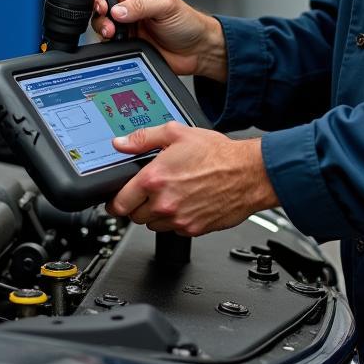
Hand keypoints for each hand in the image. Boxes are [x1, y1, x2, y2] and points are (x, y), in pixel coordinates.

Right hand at [91, 0, 226, 80]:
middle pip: (100, 1)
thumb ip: (141, 6)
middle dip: (98, 9)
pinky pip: (108, 41)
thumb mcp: (167, 6)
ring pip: (101, 22)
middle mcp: (128, 4)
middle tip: (107, 17)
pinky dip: (107, 42)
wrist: (197, 50)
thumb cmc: (188, 22)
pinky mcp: (126, 41)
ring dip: (102, 27)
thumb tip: (118, 10)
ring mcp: (126, 24)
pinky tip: (117, 41)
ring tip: (113, 32)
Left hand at [105, 123, 278, 235]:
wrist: (248, 174)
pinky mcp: (193, 229)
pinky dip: (175, 220)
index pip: (119, 203)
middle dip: (138, 205)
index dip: (115, 202)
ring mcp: (178, 219)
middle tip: (150, 192)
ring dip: (156, 214)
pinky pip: (174, 229)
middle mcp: (163, 203)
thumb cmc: (217, 154)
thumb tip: (120, 143)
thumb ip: (143, 138)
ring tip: (172, 195)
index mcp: (154, 179)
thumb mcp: (176, 133)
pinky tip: (187, 203)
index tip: (117, 200)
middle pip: (134, 217)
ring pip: (153, 225)